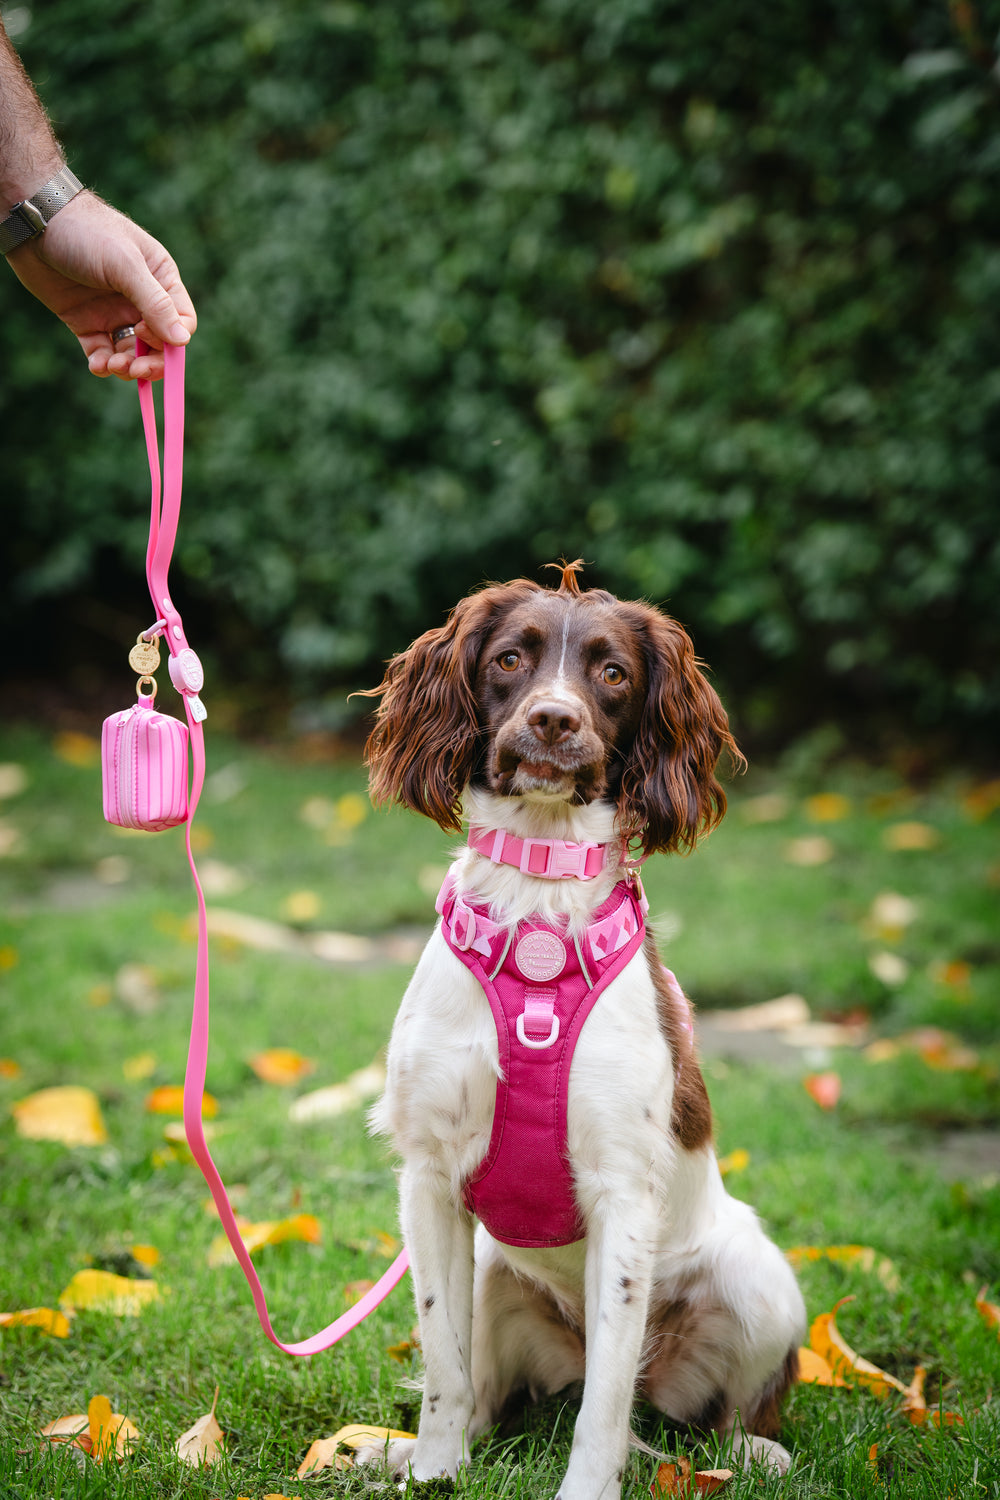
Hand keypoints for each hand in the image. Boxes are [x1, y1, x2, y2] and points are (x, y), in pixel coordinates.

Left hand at [6, 190, 195, 379]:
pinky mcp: (87, 322)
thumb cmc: (86, 232)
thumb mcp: (125, 265)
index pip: (181, 321)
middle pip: (158, 344)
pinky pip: (101, 352)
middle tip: (135, 370)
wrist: (34, 223)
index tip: (145, 334)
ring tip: (113, 366)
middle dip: (150, 362)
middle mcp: (140, 299)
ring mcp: (113, 312)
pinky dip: (102, 364)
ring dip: (126, 366)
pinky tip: (98, 365)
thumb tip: (182, 340)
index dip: (170, 338)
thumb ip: (155, 303)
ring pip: (130, 353)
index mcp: (160, 280)